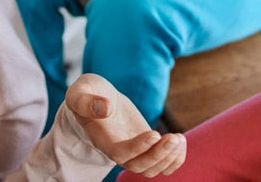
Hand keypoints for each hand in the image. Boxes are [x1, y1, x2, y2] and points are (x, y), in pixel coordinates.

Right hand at [66, 73, 185, 176]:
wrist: (95, 98)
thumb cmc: (86, 94)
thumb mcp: (80, 91)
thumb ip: (87, 101)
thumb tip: (105, 108)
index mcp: (101, 139)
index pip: (120, 153)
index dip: (138, 148)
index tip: (154, 133)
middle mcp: (117, 150)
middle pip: (139, 166)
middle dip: (159, 155)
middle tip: (174, 137)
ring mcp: (133, 150)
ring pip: (152, 169)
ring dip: (169, 158)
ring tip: (178, 138)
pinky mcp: (145, 145)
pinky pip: (162, 163)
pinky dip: (175, 158)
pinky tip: (180, 141)